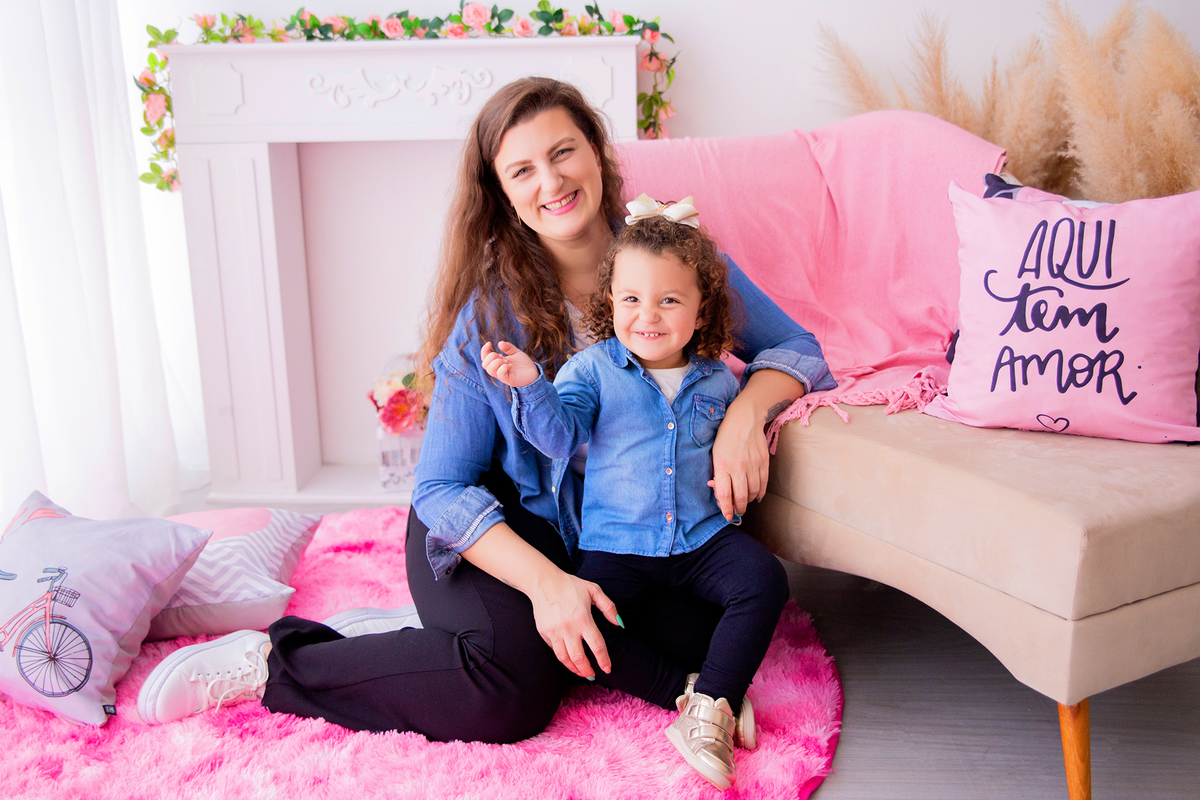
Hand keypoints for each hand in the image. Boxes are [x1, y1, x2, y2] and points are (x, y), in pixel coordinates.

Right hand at [481, 341, 539, 387]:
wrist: (534, 372)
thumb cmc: (524, 364)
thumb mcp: (515, 352)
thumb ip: (508, 348)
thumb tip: (500, 343)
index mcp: (498, 363)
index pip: (485, 358)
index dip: (484, 350)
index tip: (489, 343)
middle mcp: (498, 370)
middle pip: (485, 364)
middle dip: (491, 356)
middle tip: (502, 356)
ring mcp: (502, 376)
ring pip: (490, 370)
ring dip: (497, 362)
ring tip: (506, 361)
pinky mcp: (508, 380)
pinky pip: (500, 374)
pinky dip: (503, 367)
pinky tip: (510, 365)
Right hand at [528, 570, 620, 678]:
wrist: (543, 581)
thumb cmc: (571, 585)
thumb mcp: (594, 590)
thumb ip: (609, 607)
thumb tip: (620, 624)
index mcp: (583, 618)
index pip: (597, 645)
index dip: (603, 660)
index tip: (607, 669)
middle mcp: (568, 628)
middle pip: (579, 658)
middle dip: (587, 671)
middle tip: (593, 675)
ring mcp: (554, 632)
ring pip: (564, 659)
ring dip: (574, 669)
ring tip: (581, 672)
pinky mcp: (544, 632)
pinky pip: (555, 650)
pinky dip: (563, 658)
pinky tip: (569, 659)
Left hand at [708, 397, 770, 521]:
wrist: (745, 419)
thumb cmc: (725, 437)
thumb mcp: (715, 454)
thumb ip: (717, 473)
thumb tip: (718, 490)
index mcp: (722, 465)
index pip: (724, 494)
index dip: (725, 509)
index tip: (726, 516)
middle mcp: (738, 467)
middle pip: (740, 497)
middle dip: (738, 508)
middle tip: (736, 511)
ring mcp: (753, 465)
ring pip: (753, 492)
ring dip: (749, 501)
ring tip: (745, 502)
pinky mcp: (763, 462)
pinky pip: (763, 484)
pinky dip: (760, 493)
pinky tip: (756, 496)